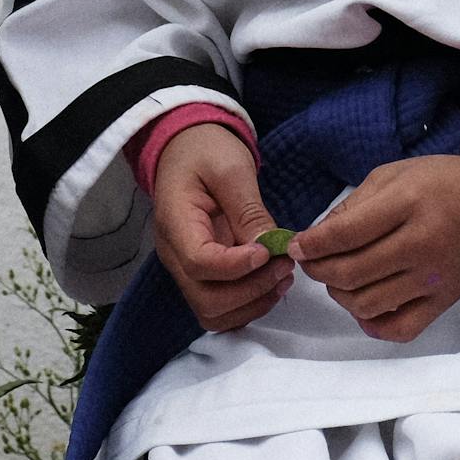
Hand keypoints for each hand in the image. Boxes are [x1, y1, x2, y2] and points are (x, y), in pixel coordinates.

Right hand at [149, 123, 292, 329]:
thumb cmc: (206, 151)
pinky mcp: (202, 273)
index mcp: (175, 223)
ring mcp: (186, 268)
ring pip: (213, 312)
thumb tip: (269, 248)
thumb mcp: (231, 169)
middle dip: (251, 290)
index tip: (269, 252)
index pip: (199, 262)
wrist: (187, 148)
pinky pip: (221, 307)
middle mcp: (174, 254)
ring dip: (252, 303)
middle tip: (285, 265)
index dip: (237, 266)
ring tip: (283, 276)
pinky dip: (249, 304)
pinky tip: (273, 282)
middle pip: (206, 298)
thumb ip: (248, 211)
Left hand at [288, 153, 459, 343]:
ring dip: (339, 294)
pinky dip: (372, 323)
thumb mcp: (396, 174)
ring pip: (367, 304)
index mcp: (408, 204)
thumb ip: (355, 204)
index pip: (346, 234)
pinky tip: (364, 304)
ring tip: (336, 276)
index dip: (311, 244)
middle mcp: (421, 245)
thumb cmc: (444, 183)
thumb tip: (318, 236)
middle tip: (309, 260)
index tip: (296, 244)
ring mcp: (433, 280)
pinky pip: (398, 329)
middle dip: (318, 269)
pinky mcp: (443, 303)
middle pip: (351, 273)